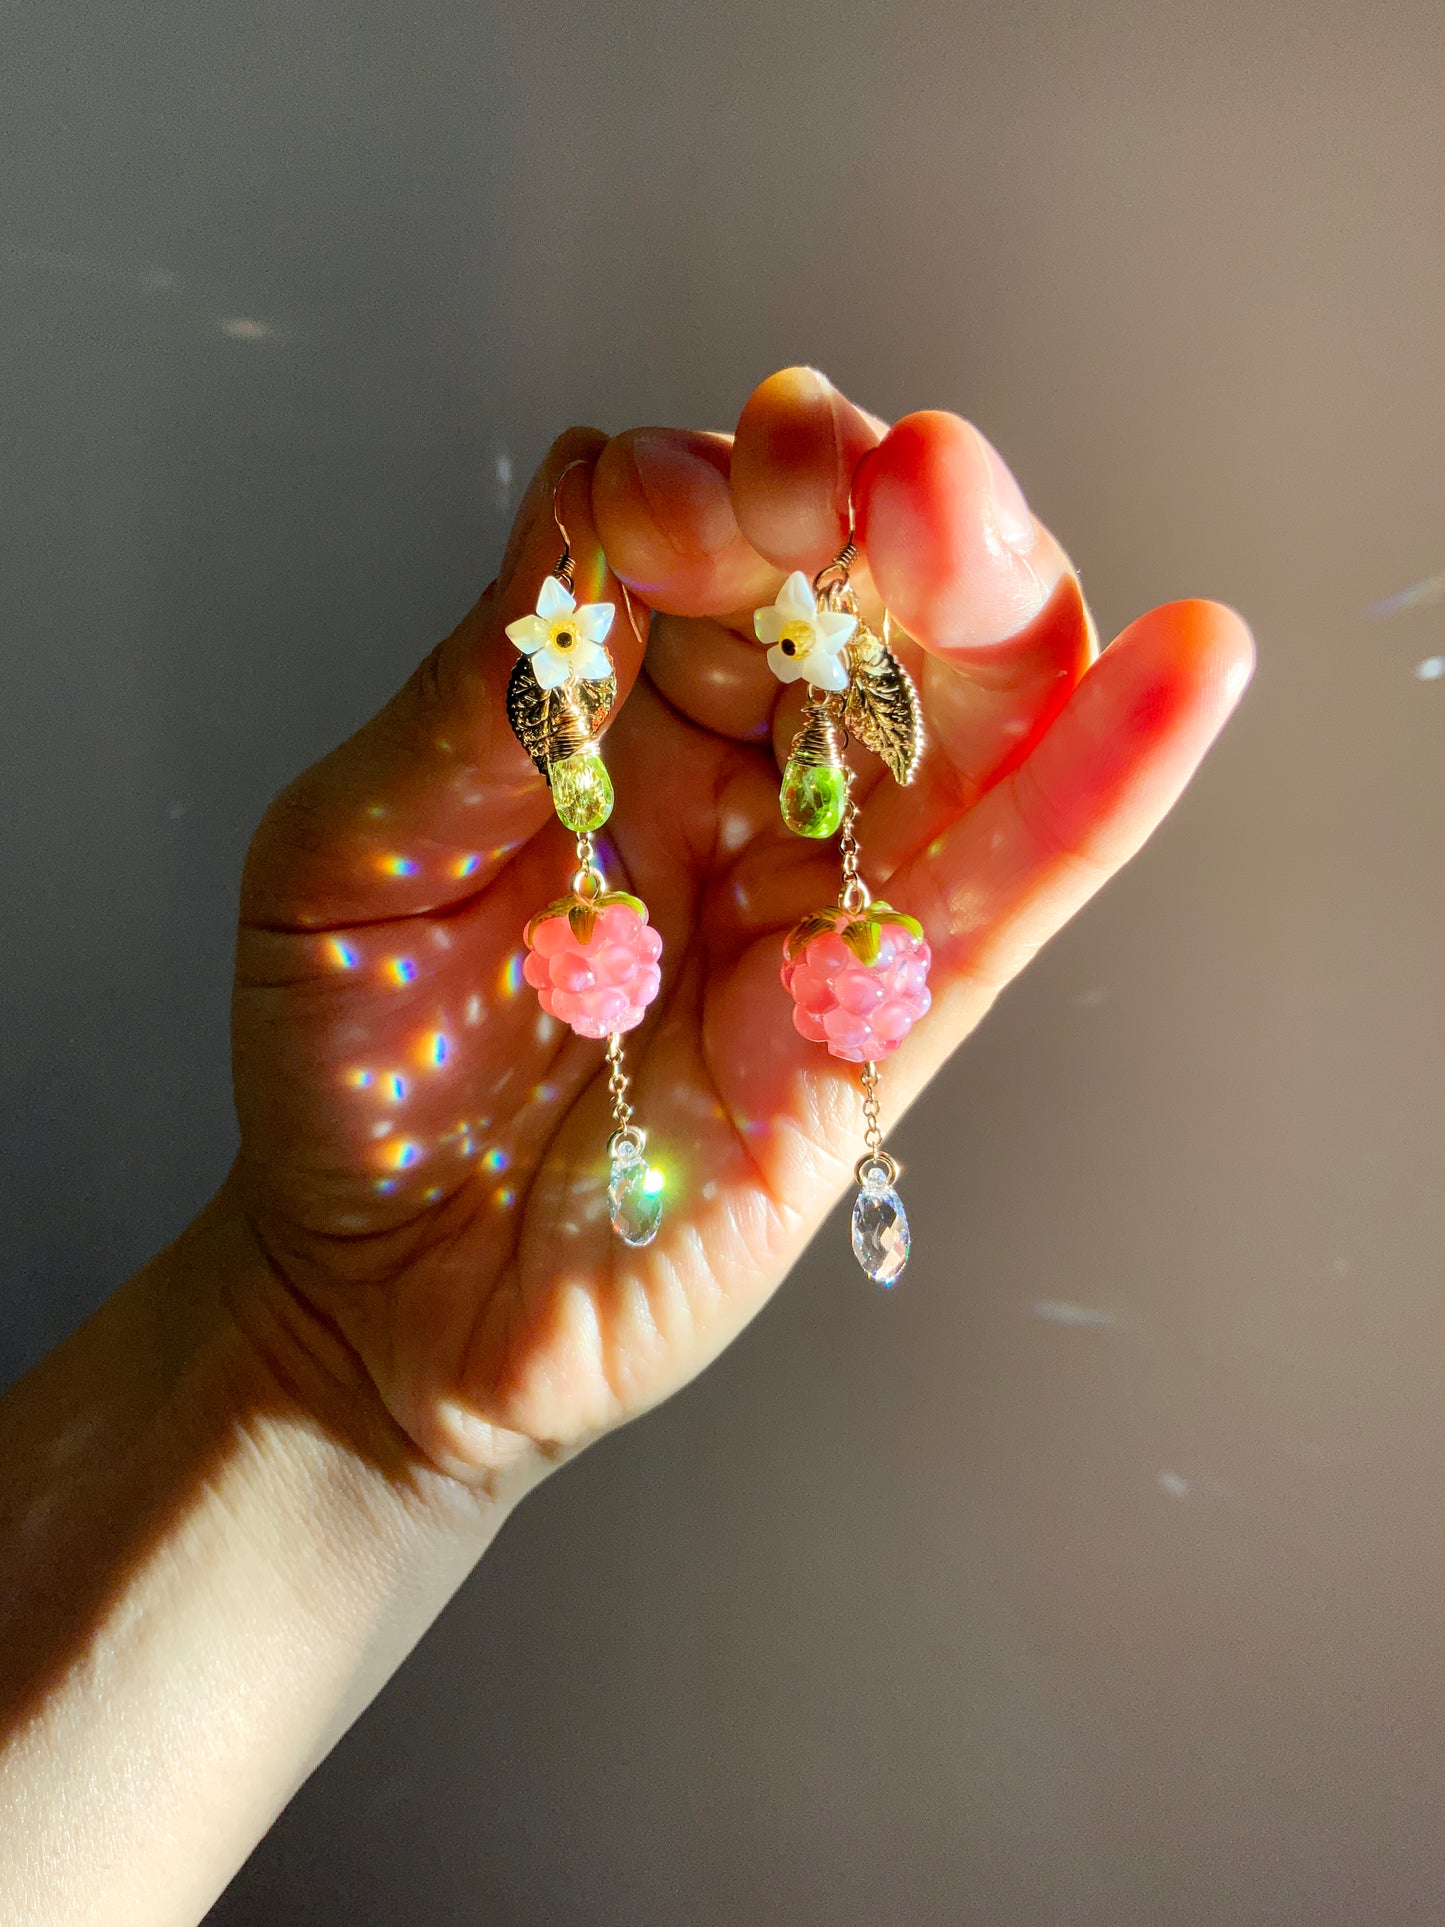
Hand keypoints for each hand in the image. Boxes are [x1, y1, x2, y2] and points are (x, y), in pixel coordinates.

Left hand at [229, 367, 1251, 1483]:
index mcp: (611, 704)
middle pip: (871, 596)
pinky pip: (1008, 895)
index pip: (704, 532)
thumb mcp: (356, 853)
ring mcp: (826, 901)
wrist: (381, 1295)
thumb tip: (612, 511)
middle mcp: (742, 779)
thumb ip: (480, 701)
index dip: (710, 492)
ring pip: (968, 720)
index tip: (670, 519)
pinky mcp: (883, 1032)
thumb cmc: (361, 1062)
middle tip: (878, 479)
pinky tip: (1194, 667)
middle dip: (885, 510)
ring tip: (968, 537)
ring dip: (995, 607)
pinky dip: (1100, 787)